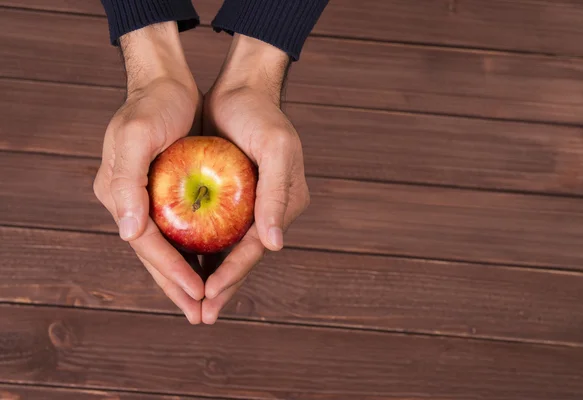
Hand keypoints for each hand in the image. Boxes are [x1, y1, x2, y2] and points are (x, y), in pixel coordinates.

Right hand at [93, 22, 204, 323]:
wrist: (163, 82)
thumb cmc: (152, 105)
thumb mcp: (135, 134)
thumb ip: (126, 182)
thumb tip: (129, 233)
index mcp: (118, 196)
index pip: (148, 245)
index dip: (172, 272)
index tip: (200, 294)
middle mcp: (129, 204)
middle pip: (156, 256)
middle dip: (178, 287)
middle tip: (202, 316)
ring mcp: (147, 200)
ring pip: (169, 249)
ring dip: (186, 276)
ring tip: (207, 304)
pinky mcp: (164, 194)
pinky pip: (180, 232)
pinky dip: (194, 251)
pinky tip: (211, 265)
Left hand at [201, 34, 310, 323]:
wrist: (241, 91)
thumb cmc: (261, 117)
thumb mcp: (276, 149)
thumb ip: (277, 195)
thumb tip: (276, 245)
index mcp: (284, 205)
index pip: (255, 249)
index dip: (233, 273)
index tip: (208, 295)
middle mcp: (269, 212)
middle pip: (242, 257)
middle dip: (222, 287)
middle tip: (201, 317)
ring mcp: (250, 207)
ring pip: (228, 250)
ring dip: (211, 276)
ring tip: (194, 306)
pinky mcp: (232, 200)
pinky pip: (216, 232)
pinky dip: (202, 251)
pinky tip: (185, 267)